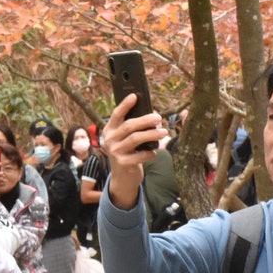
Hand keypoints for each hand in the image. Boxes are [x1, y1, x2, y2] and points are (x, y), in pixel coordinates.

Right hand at [101, 93, 165, 210]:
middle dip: (145, 120)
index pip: (117, 114)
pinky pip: (140, 155)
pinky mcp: (123, 163)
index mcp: (109, 129)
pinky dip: (150, 153)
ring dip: (152, 134)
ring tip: (163, 132)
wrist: (122, 176)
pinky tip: (155, 152)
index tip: (135, 96)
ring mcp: (115, 151)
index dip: (125, 104)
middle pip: (129, 125)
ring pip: (136, 138)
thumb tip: (151, 115)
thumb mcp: (125, 138)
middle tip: (159, 118)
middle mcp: (109, 139)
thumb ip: (132, 127)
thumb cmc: (128, 152)